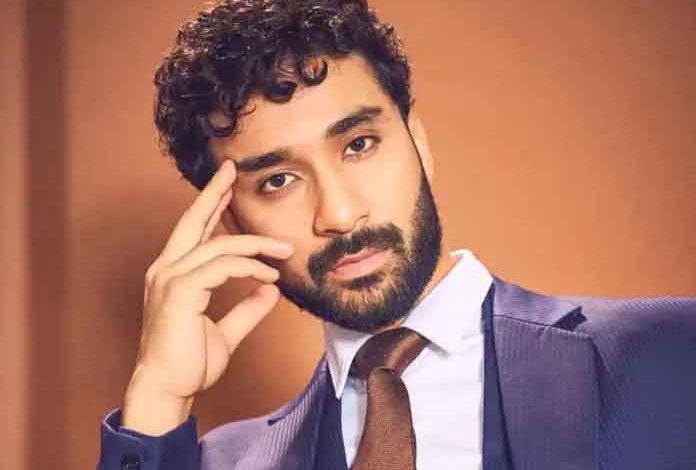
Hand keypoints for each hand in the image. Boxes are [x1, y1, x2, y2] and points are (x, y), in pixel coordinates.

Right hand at [122, 160, 292, 434]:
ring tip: (283, 249)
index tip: (227, 187)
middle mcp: (166, 270)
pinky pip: (221, 267)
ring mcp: (169, 278)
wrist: (168, 389)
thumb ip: (247, 309)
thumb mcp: (225, 331)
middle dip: (213, 193)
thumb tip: (270, 289)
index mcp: (173, 274)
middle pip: (192, 221)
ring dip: (254, 244)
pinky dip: (248, 266)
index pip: (193, 233)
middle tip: (230, 169)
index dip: (210, 207)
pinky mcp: (179, 290)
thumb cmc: (189, 363)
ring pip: (217, 246)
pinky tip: (266, 273)